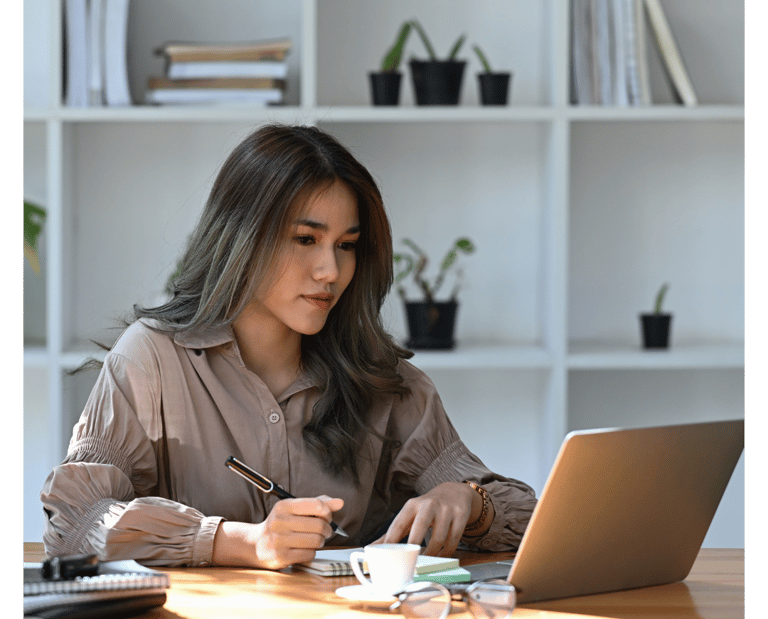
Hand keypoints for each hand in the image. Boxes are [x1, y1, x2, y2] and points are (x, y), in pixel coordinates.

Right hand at [212, 495, 342, 569]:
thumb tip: (340, 502)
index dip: (327, 512)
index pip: (316, 505)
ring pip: (316, 541)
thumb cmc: (281, 524)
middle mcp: (280, 521)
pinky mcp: (281, 557)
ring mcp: (279, 540)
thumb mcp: (294, 509)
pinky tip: (304, 549)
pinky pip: (309, 554)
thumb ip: (317, 504)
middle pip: (319, 525)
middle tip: (325, 531)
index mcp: (284, 506)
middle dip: (327, 529)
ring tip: (314, 539)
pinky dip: (311, 552)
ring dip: (320, 541)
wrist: (256, 544)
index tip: (327, 516)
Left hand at [374, 482, 481, 556]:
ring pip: (439, 538)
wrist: (453, 493)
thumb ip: (394, 531)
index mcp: (412, 505)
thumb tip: (372, 548)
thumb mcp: (410, 514)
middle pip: (420, 527)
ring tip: (426, 564)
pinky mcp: (460, 516)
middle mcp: (428, 505)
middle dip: (414, 546)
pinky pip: (453, 540)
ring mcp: (446, 510)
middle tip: (409, 563)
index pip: (398, 524)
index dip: (391, 541)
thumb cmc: (427, 508)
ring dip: (432, 555)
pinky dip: (447, 553)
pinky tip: (441, 559)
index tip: (386, 557)